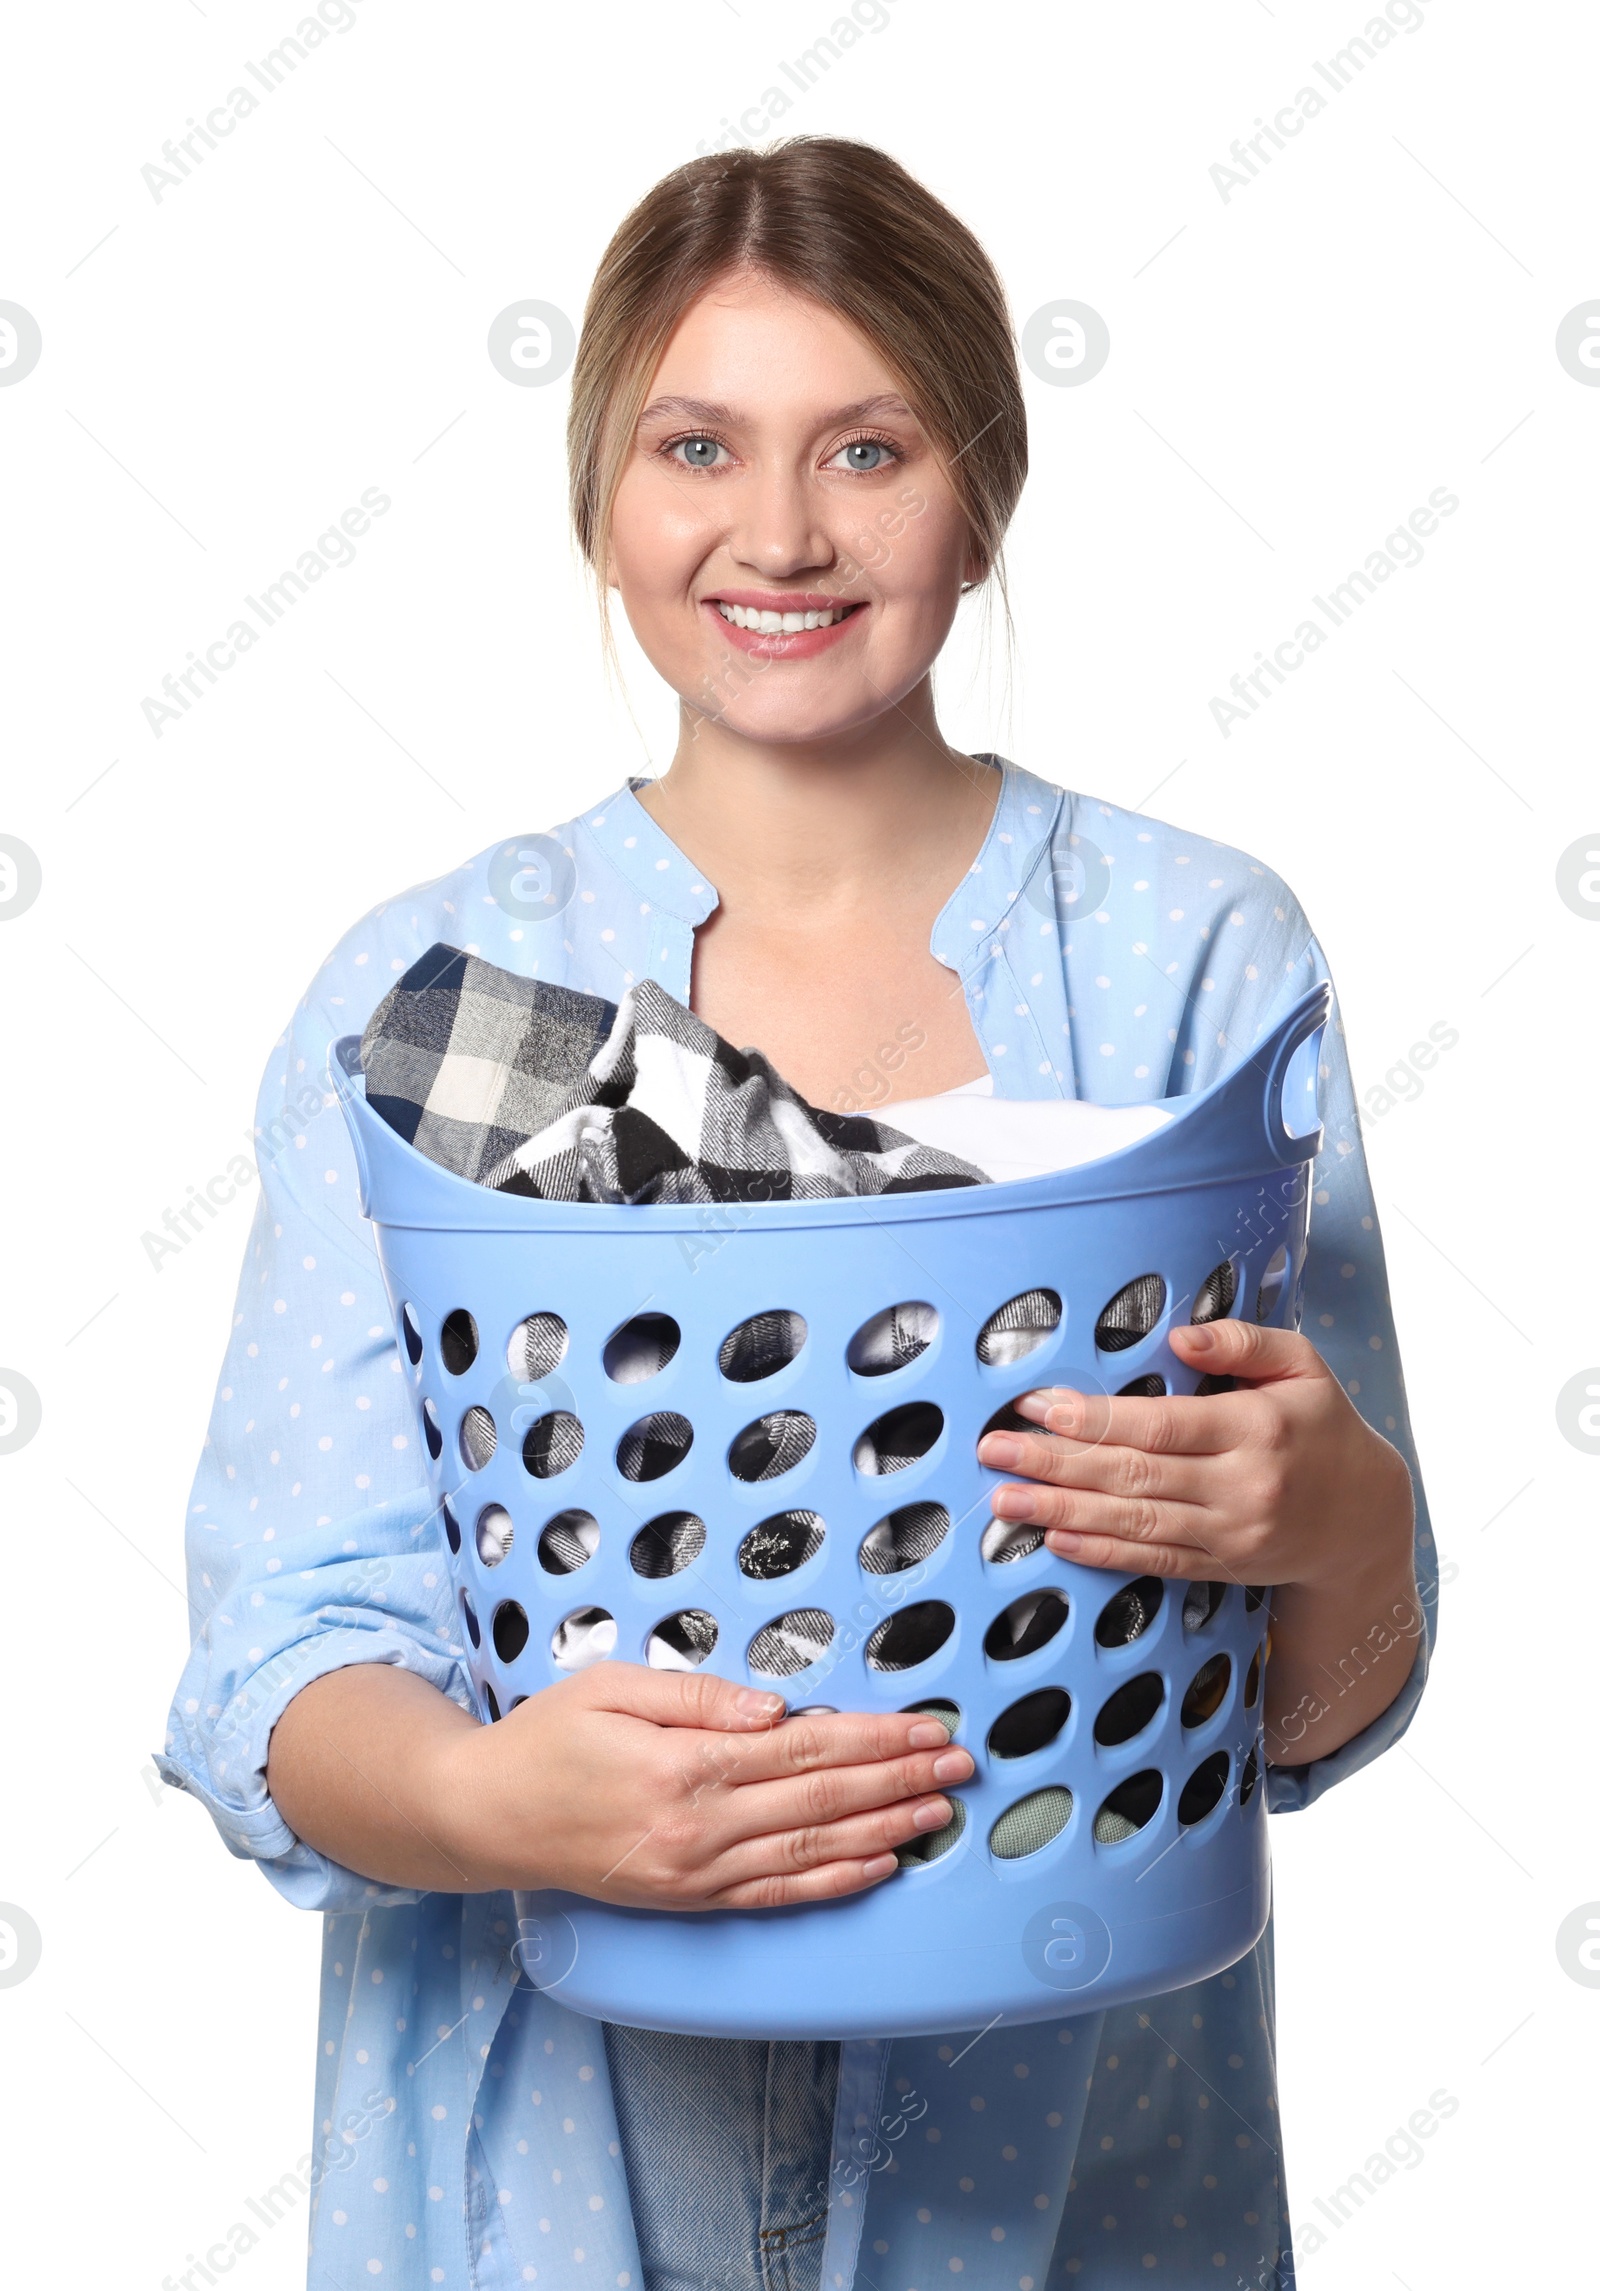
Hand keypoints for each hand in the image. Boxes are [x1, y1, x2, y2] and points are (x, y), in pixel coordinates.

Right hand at [436, 1662, 974, 1908]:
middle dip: (898, 1780)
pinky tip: (879, 1866)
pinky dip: (834, 1883)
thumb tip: (775, 1707)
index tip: (927, 1727)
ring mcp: (696, 1872)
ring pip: (811, 1850)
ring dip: (883, 1829)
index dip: (873, 1738)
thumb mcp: (609, 1687)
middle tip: (961, 1765)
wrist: (485, 1817)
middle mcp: (698, 1826)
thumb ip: (695, 1694)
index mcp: (683, 1763)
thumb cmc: (546, 1738)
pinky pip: (776, 1896)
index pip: (803, 1747)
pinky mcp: (689, 1900)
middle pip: (821, 1799)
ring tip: (939, 1812)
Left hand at [976, 1316, 1421, 1763]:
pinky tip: (1057, 1537)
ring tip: (1006, 1498)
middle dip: (1056, 1463)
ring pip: (1134, 1523)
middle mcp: (1242, 1486)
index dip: (1093, 1418)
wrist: (1365, 1521)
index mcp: (1256, 1428)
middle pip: (1134, 1475)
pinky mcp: (1221, 1566)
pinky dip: (1101, 1552)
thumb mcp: (1302, 1366)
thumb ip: (1243, 1341)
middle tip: (995, 1451)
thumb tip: (1180, 1335)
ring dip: (1063, 1510)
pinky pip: (1152, 1560)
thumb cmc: (1322, 1428)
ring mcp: (1230, 1534)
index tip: (1037, 1407)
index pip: (1158, 1425)